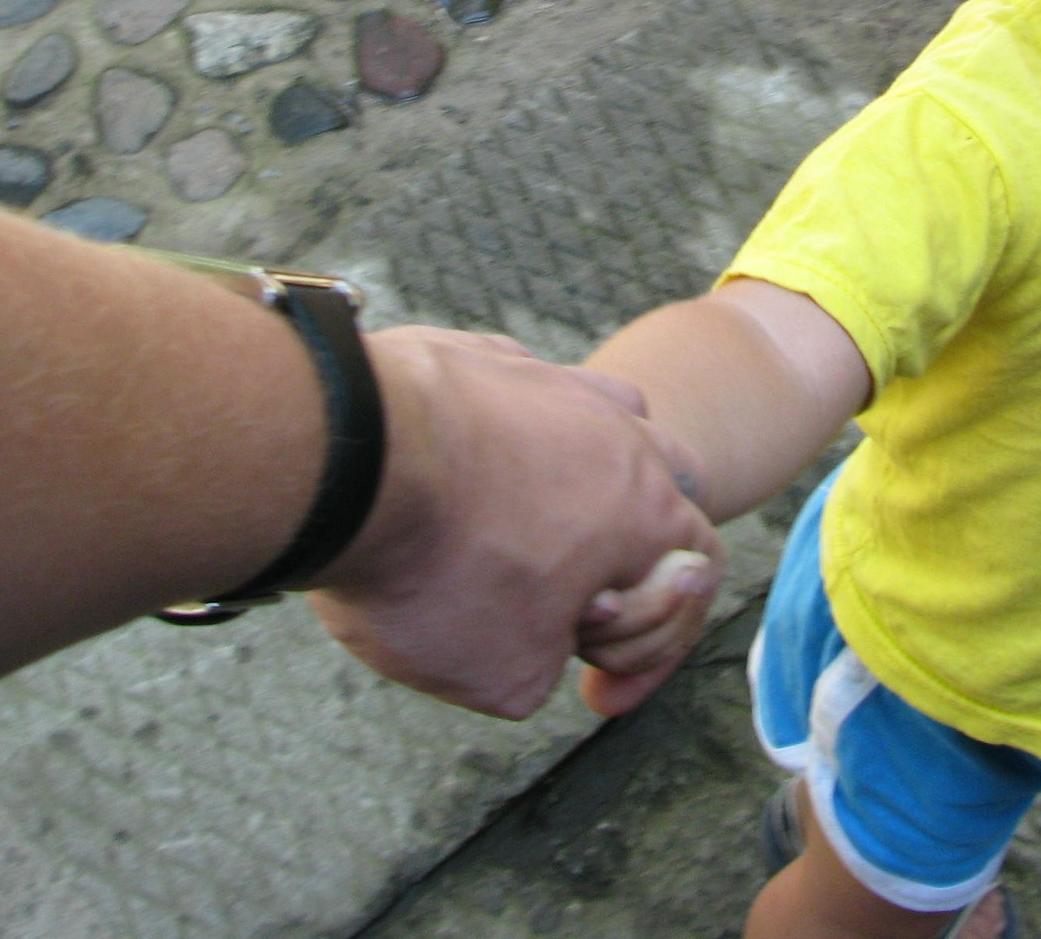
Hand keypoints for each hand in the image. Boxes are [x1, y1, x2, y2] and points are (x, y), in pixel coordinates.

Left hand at [308, 328, 721, 719]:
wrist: (345, 456)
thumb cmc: (435, 569)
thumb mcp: (506, 677)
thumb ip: (549, 664)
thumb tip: (536, 640)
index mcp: (647, 513)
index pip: (695, 579)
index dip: (650, 649)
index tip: (591, 686)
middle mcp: (618, 433)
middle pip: (666, 489)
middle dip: (628, 554)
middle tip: (565, 604)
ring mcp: (550, 382)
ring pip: (604, 424)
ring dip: (579, 485)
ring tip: (520, 533)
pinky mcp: (482, 355)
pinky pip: (520, 397)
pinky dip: (502, 442)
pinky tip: (451, 479)